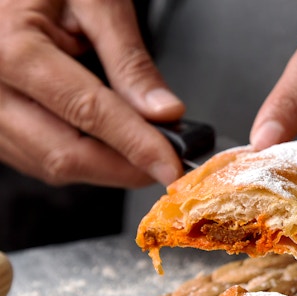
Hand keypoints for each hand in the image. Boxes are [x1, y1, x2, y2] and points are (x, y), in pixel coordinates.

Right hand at [0, 0, 185, 186]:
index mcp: (13, 48)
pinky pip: (36, 158)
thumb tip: (163, 112)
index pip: (88, 113)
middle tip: (166, 163)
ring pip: (50, 164)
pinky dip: (80, 159)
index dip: (137, 146)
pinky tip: (107, 145)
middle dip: (124, 168)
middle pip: (65, 154)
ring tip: (140, 148)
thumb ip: (130, 61)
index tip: (171, 166)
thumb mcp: (97, 4)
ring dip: (104, 168)